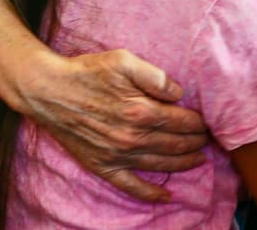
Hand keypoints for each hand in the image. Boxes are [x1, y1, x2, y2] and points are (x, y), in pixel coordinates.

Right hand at [21, 49, 209, 202]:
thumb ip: (155, 76)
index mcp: (140, 111)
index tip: (208, 122)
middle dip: (196, 142)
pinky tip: (166, 196)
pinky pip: (131, 186)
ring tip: (199, 160)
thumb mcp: (123, 61)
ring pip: (160, 164)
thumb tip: (179, 93)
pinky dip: (150, 193)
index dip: (198, 123)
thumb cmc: (86, 72)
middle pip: (175, 144)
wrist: (48, 91)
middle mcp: (132, 137)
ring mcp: (117, 155)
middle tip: (208, 140)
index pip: (181, 122)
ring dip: (184, 164)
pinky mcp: (102, 165)